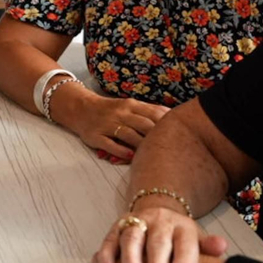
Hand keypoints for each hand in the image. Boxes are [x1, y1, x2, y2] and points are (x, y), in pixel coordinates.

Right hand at [50, 84, 169, 159]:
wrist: (81, 108)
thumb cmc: (111, 110)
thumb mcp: (130, 106)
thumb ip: (149, 111)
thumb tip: (174, 117)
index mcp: (131, 105)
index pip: (153, 113)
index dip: (167, 124)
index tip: (180, 134)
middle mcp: (120, 113)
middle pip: (144, 125)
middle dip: (157, 137)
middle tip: (170, 149)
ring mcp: (107, 125)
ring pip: (128, 135)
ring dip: (142, 146)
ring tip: (153, 156)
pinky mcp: (96, 136)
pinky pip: (110, 144)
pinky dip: (121, 151)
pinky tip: (131, 157)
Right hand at [93, 202, 228, 262]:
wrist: (159, 215)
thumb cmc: (179, 240)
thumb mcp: (197, 243)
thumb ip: (207, 248)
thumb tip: (221, 247)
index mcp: (182, 227)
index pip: (185, 244)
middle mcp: (159, 222)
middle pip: (157, 242)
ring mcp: (137, 223)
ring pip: (132, 238)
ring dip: (131, 260)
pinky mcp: (117, 228)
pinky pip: (110, 239)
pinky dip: (106, 256)